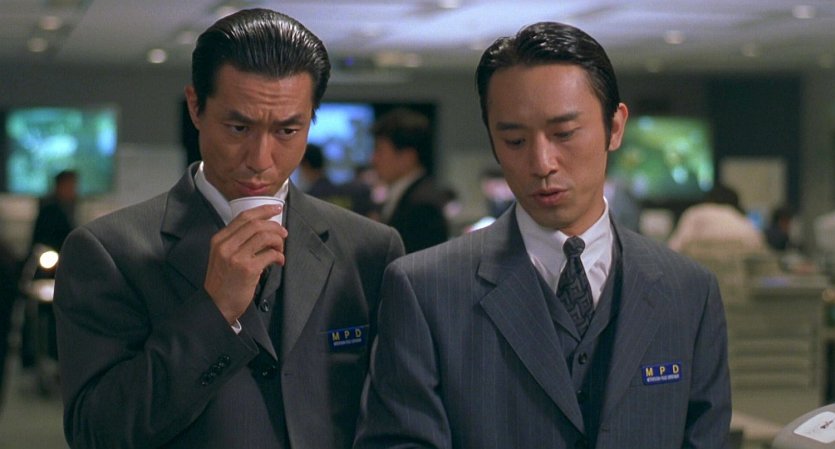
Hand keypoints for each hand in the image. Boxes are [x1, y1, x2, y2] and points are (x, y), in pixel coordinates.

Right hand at [204, 204, 286, 323]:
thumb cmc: (223, 282)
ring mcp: (236, 257)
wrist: (216, 305)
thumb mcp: (222, 256)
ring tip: (281, 249)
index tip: (277, 208)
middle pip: (256, 224)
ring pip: (265, 236)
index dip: (263, 210)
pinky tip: (279, 261)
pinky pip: (270, 254)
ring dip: (278, 241)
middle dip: (275, 226)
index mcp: (219, 239)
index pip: (244, 217)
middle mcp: (226, 245)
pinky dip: (279, 256)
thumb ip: (236, 242)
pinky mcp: (248, 269)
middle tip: (284, 233)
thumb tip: (263, 230)